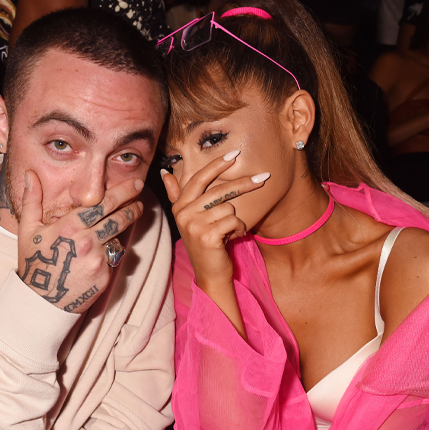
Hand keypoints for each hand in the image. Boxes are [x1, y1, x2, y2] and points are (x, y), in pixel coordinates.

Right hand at [17, 171, 143, 313]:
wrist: (42, 301)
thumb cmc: (34, 262)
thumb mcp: (28, 230)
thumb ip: (31, 200)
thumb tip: (30, 174)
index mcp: (69, 228)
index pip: (102, 205)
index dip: (121, 193)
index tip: (134, 184)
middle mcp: (86, 242)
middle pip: (118, 218)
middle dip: (132, 204)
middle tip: (141, 194)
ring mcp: (98, 260)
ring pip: (118, 237)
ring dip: (125, 225)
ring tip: (134, 212)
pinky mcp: (105, 275)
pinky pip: (113, 257)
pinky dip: (110, 252)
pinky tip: (103, 251)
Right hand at [160, 151, 268, 289]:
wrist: (210, 274)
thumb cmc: (205, 244)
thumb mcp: (190, 218)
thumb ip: (177, 195)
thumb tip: (164, 173)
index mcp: (179, 206)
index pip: (198, 178)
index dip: (217, 165)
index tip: (235, 154)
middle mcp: (183, 214)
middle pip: (218, 190)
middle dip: (244, 183)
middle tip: (264, 177)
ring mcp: (194, 225)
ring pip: (228, 207)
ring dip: (236, 219)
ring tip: (230, 231)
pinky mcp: (208, 236)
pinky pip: (234, 220)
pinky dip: (239, 229)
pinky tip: (232, 237)